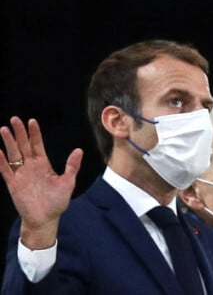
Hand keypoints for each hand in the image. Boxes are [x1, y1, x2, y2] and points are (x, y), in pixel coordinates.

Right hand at [0, 116, 82, 248]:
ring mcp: (21, 174)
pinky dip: (1, 161)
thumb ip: (72, 166)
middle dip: (19, 133)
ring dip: (9, 142)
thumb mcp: (68, 182)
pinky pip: (5, 170)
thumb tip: (79, 150)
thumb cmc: (57, 201)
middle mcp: (31, 166)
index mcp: (43, 164)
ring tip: (5, 129)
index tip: (32, 121)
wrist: (46, 219)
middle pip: (23, 146)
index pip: (37, 145)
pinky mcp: (13, 184)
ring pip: (13, 155)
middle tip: (15, 119)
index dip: (34, 133)